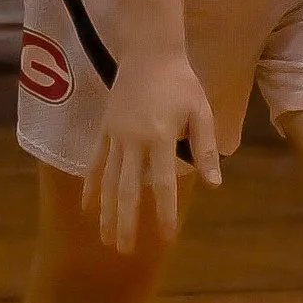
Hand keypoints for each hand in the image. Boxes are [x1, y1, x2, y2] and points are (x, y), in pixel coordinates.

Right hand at [85, 48, 222, 252]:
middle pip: (127, 190)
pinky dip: (90, 186)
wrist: (149, 51)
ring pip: (108, 181)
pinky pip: (95, 162)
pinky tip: (88, 208)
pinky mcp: (104, 129)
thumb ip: (205, 149)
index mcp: (161, 137)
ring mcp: (115, 136)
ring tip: (106, 239)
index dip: (164, 212)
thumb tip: (214, 185)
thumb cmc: (181, 82)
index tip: (166, 238)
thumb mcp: (202, 112)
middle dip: (126, 222)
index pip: (164, 184)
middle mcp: (134, 140)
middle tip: (125, 251)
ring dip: (107, 212)